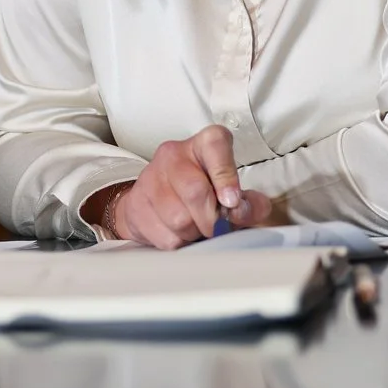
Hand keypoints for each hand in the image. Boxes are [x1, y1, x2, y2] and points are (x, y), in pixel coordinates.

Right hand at [107, 126, 273, 248]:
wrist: (156, 201)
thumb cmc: (203, 194)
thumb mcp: (233, 194)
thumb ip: (249, 204)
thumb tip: (241, 211)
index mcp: (204, 144)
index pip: (215, 145)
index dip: (226, 176)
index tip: (232, 201)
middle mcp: (174, 154)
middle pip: (195, 191)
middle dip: (212, 220)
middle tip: (217, 228)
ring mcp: (151, 176)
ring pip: (179, 218)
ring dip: (194, 233)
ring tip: (196, 227)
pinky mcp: (137, 202)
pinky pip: (165, 235)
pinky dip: (178, 242)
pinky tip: (179, 233)